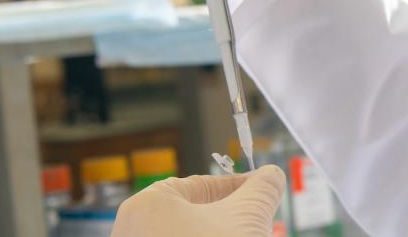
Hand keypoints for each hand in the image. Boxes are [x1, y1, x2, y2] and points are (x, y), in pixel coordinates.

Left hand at [112, 165, 285, 236]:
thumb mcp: (245, 219)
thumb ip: (262, 191)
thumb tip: (273, 176)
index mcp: (148, 204)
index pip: (201, 185)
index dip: (239, 186)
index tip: (263, 191)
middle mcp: (134, 231)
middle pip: (194, 215)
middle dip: (231, 218)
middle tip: (258, 222)